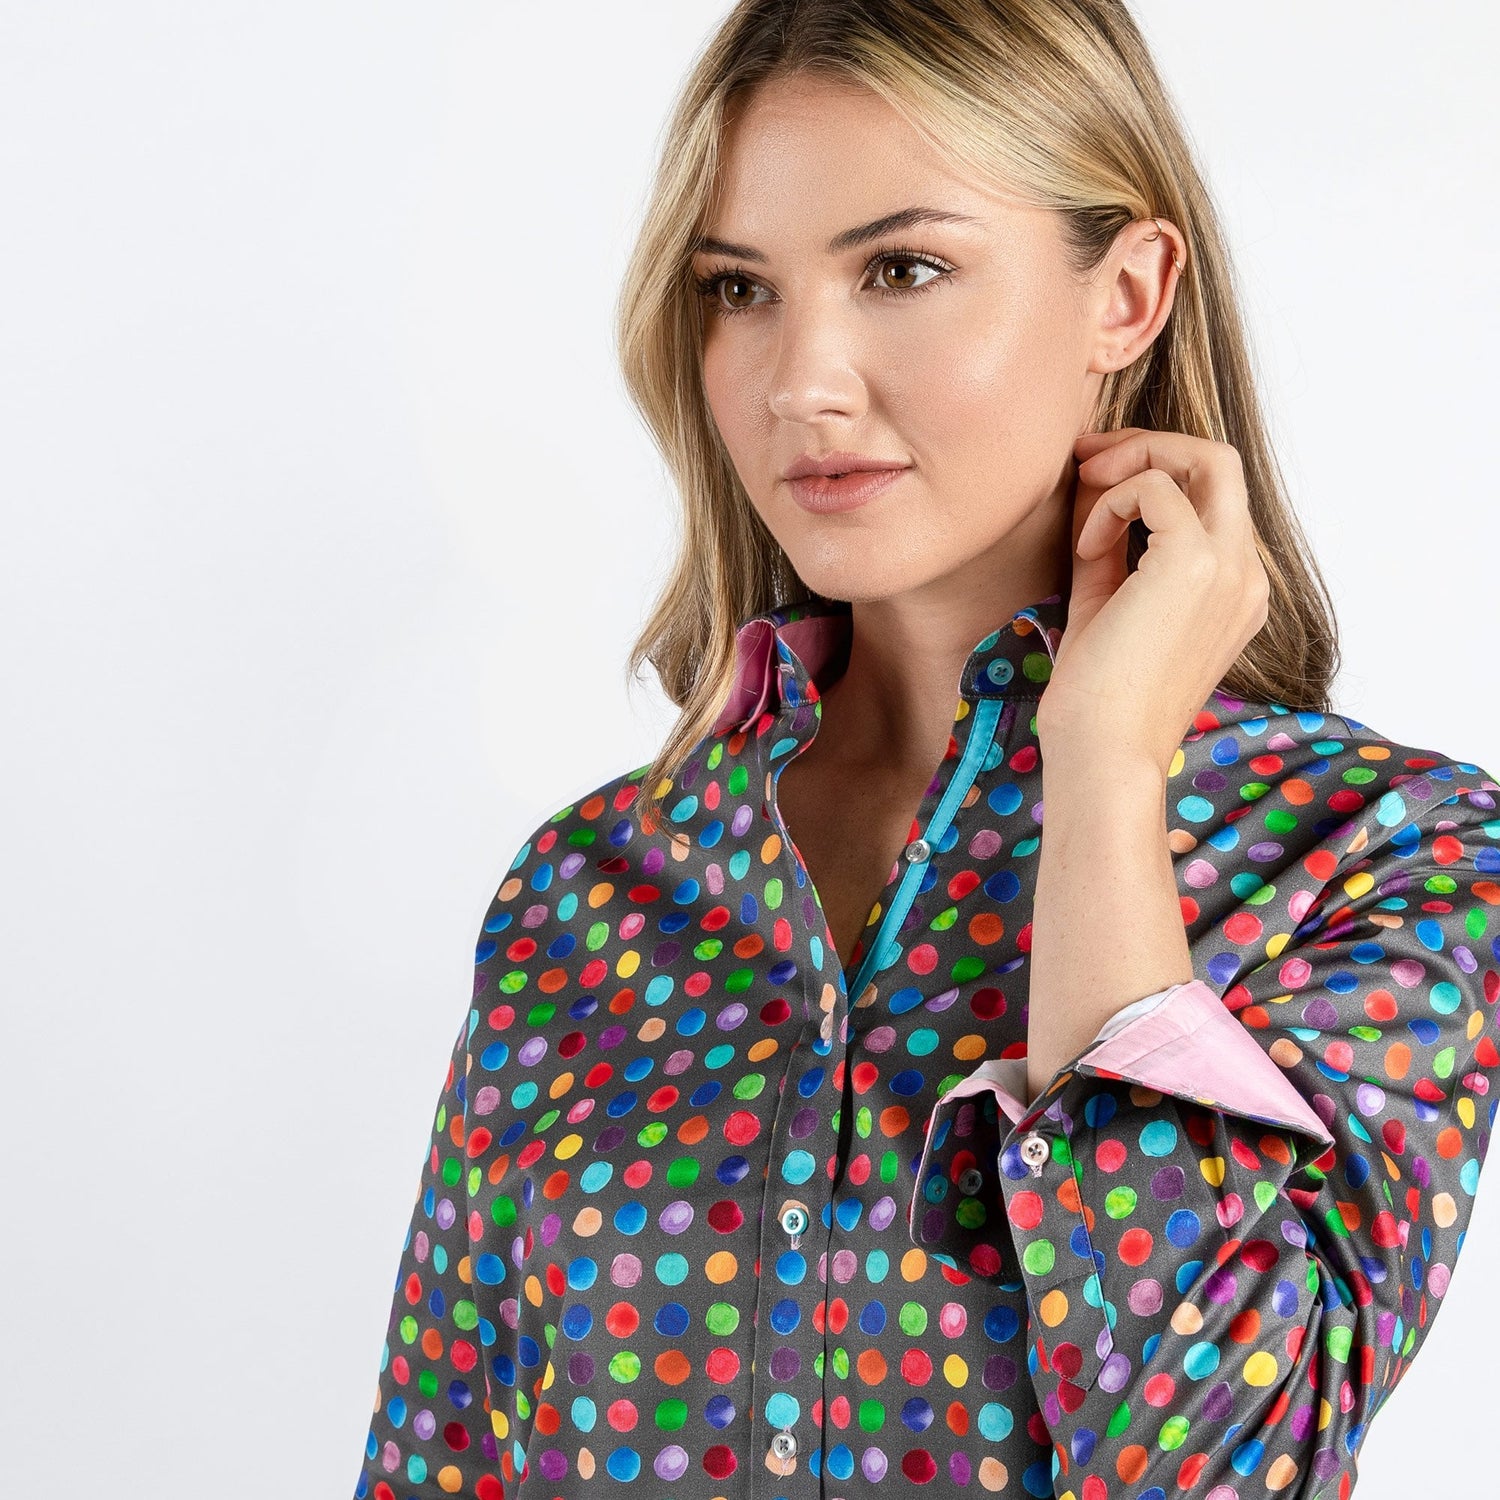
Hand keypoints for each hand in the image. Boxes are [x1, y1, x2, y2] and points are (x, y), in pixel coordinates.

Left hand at [1037, 426, 1269, 772]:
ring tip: (1084, 488)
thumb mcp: (1107, 602)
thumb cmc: (1098, 694)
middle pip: (1222, 462)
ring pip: (1207, 458)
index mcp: (1235, 591)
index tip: (1096, 477)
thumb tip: (1096, 482)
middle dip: (1151, 445)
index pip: (1213, 498)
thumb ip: (1113, 544)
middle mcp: (1248, 576)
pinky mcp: (1196, 563)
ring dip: (1134, 459)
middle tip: (1088, 458)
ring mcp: (1231, 569)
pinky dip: (1113, 501)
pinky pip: (1156, 487)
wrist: (1101, 752)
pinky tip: (1086, 547)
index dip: (1154, 471)